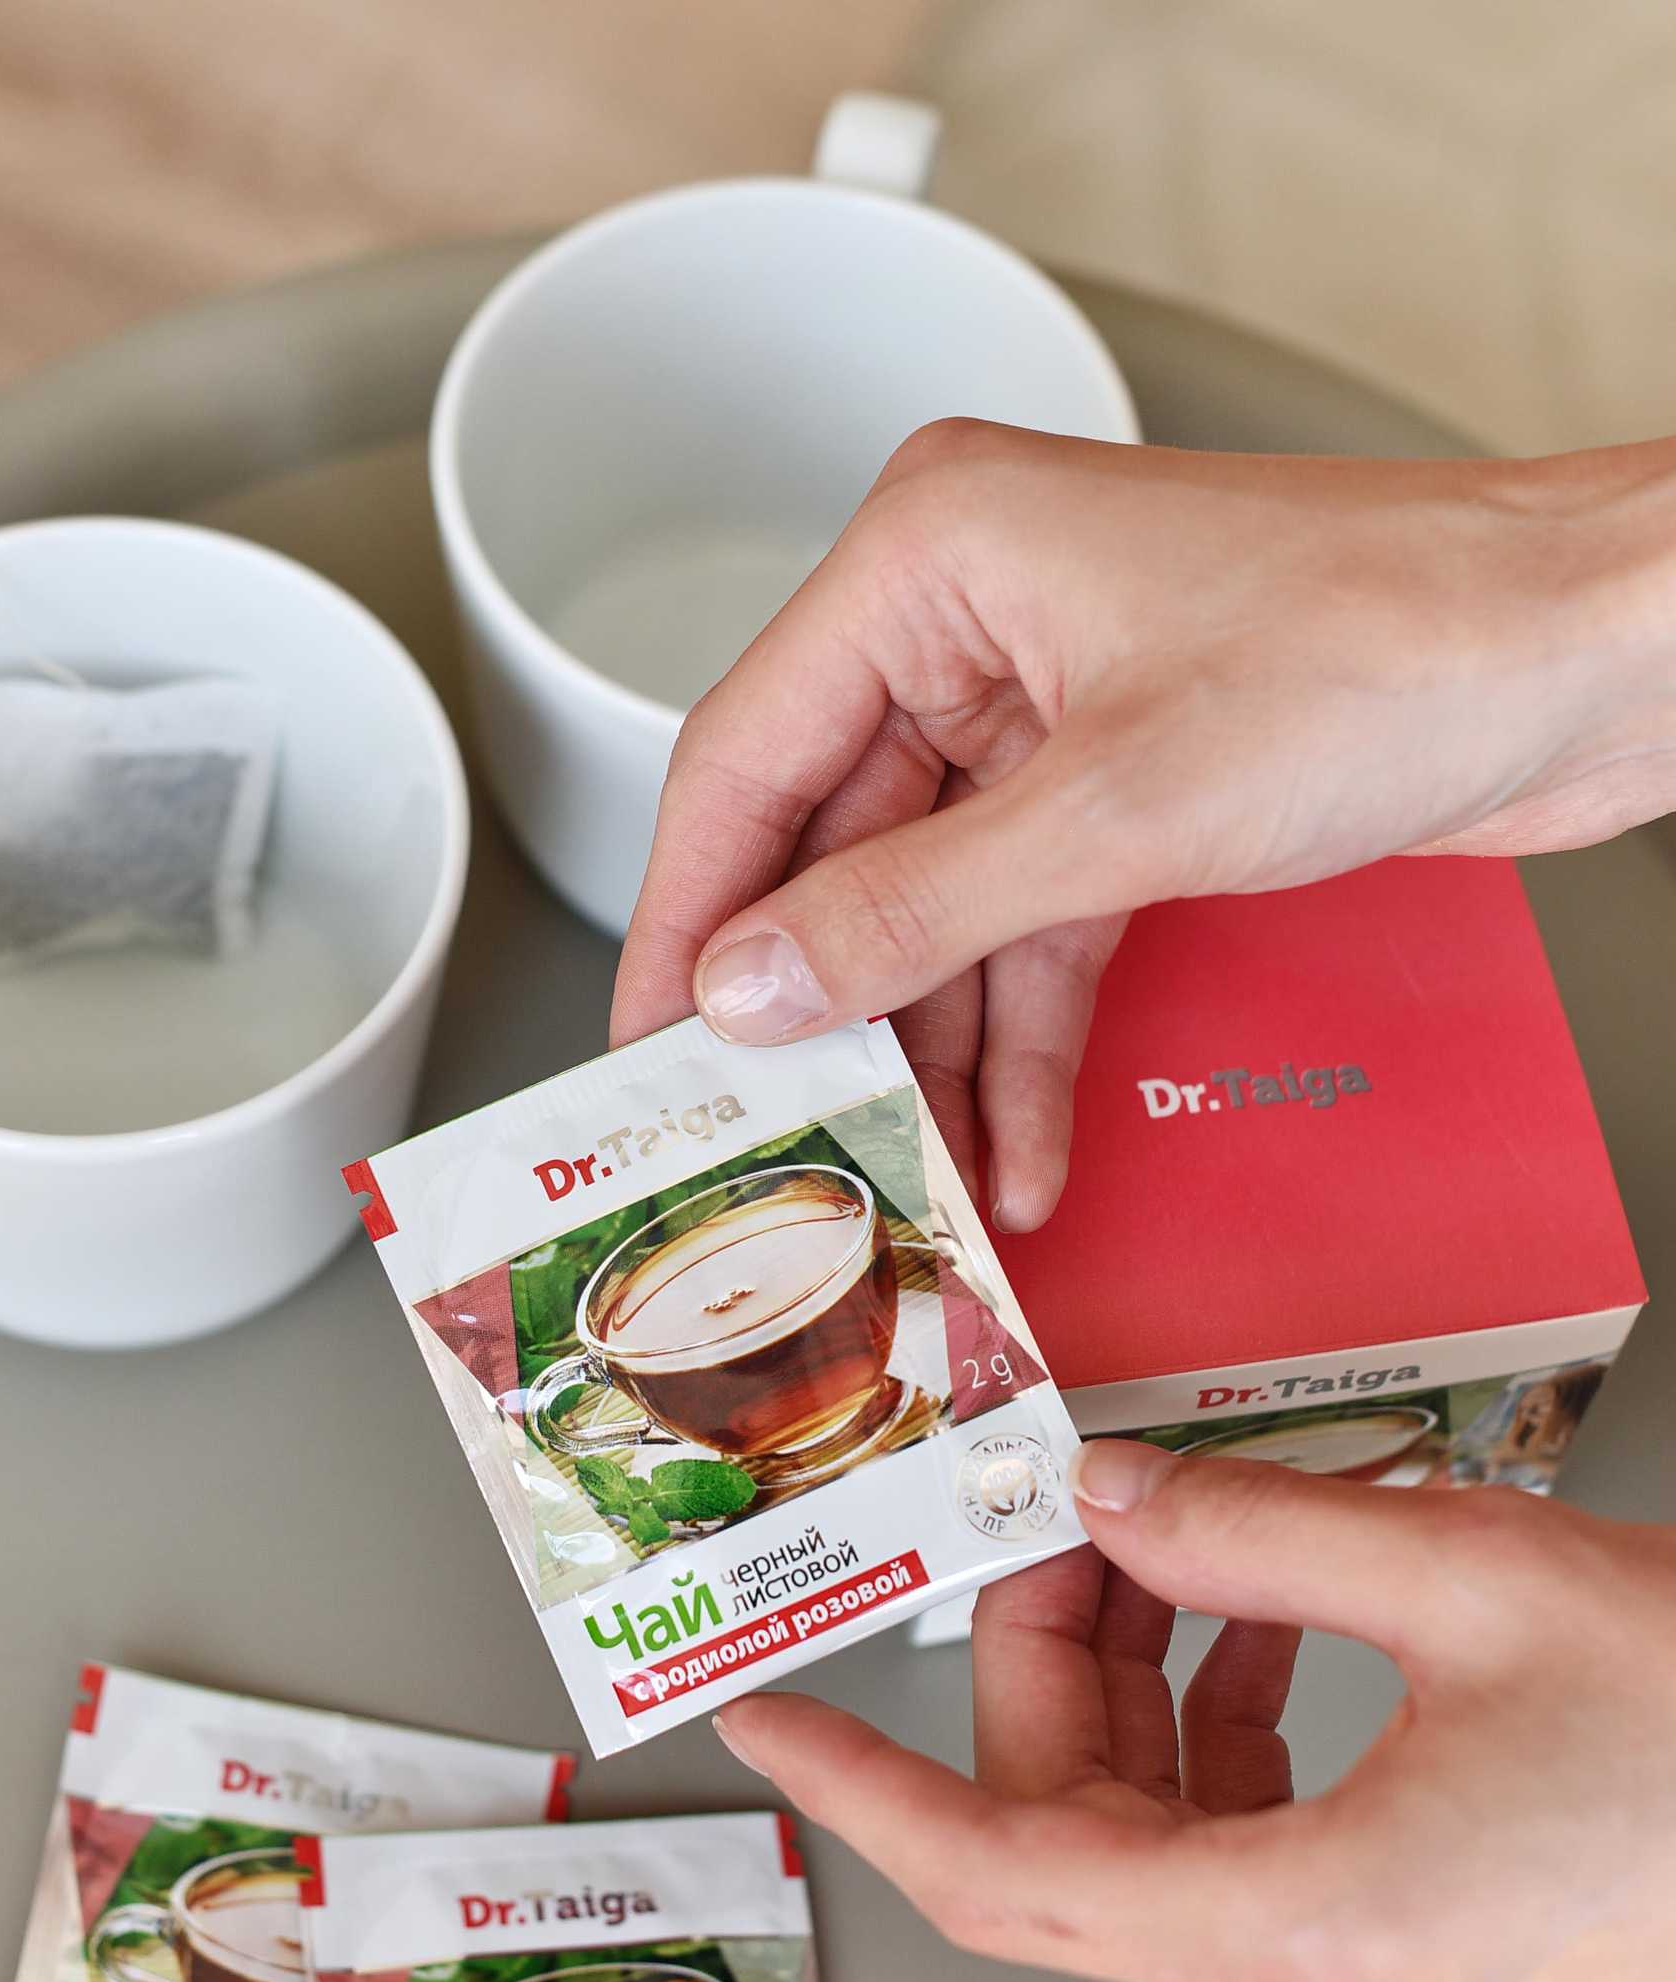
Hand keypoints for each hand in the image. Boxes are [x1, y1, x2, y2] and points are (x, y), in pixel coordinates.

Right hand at [611, 424, 1675, 1226]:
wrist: (1605, 656)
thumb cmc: (1400, 646)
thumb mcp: (1114, 807)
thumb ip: (910, 908)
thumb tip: (746, 987)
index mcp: (929, 556)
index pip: (743, 758)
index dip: (686, 919)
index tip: (646, 1047)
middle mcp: (970, 622)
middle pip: (835, 849)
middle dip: (828, 1011)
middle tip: (774, 1137)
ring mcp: (1049, 708)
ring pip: (936, 910)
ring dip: (939, 1053)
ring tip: (913, 1181)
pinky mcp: (1125, 783)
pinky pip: (1034, 931)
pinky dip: (1032, 1039)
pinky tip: (1023, 1148)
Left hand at [714, 1441, 1675, 1981]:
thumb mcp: (1465, 1572)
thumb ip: (1251, 1529)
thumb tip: (1114, 1497)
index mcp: (1306, 1938)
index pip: (1000, 1874)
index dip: (865, 1790)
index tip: (774, 1723)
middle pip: (1077, 1834)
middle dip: (1045, 1661)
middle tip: (1060, 1522)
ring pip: (1158, 1845)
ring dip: (1140, 1688)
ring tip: (1171, 1545)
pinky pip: (1246, 1858)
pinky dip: (1220, 1736)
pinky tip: (1259, 1624)